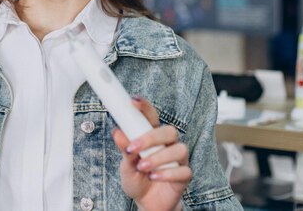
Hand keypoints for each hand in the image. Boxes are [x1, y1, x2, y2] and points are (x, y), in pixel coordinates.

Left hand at [112, 96, 191, 210]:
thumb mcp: (126, 165)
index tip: (133, 101)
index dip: (145, 107)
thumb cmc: (137, 178)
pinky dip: (167, 174)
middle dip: (151, 138)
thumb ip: (125, 149)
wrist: (147, 203)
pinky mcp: (184, 175)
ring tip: (143, 167)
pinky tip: (154, 177)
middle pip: (169, 131)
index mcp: (153, 136)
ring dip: (158, 158)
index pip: (152, 117)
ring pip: (179, 149)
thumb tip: (117, 132)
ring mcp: (178, 159)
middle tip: (134, 148)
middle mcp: (168, 144)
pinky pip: (183, 170)